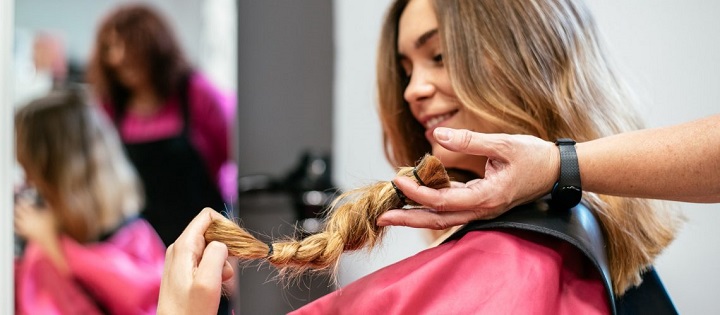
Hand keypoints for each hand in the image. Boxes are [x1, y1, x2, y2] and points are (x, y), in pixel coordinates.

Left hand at [14, 198, 57, 244]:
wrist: (47, 238)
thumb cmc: (50, 226)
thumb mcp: (52, 214)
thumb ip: (49, 206)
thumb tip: (47, 201)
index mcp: (32, 214)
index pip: (24, 206)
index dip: (22, 202)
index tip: (22, 199)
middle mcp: (26, 220)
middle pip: (18, 212)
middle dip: (17, 207)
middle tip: (18, 205)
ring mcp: (24, 226)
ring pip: (15, 219)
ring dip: (15, 215)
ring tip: (15, 213)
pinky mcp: (24, 232)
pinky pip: (17, 229)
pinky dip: (15, 226)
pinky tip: (15, 225)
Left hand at [157, 208, 234, 314]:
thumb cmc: (188, 312)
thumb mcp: (208, 282)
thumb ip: (216, 254)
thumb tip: (222, 243)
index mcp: (183, 247)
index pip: (208, 216)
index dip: (227, 225)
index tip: (237, 243)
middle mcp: (180, 249)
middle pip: (211, 230)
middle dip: (226, 245)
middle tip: (229, 267)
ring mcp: (181, 260)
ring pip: (211, 246)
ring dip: (222, 260)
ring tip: (219, 280)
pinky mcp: (185, 270)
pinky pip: (206, 259)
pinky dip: (216, 268)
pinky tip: (215, 283)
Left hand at [377, 128, 558, 228]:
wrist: (558, 170)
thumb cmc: (534, 156)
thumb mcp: (503, 143)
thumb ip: (468, 140)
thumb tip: (437, 134)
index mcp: (486, 197)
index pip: (443, 200)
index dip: (418, 192)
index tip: (399, 178)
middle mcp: (481, 209)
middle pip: (438, 219)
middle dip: (408, 218)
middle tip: (382, 216)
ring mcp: (481, 209)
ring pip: (443, 217)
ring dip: (417, 214)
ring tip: (393, 210)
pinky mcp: (481, 203)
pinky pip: (452, 208)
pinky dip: (432, 205)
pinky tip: (416, 197)